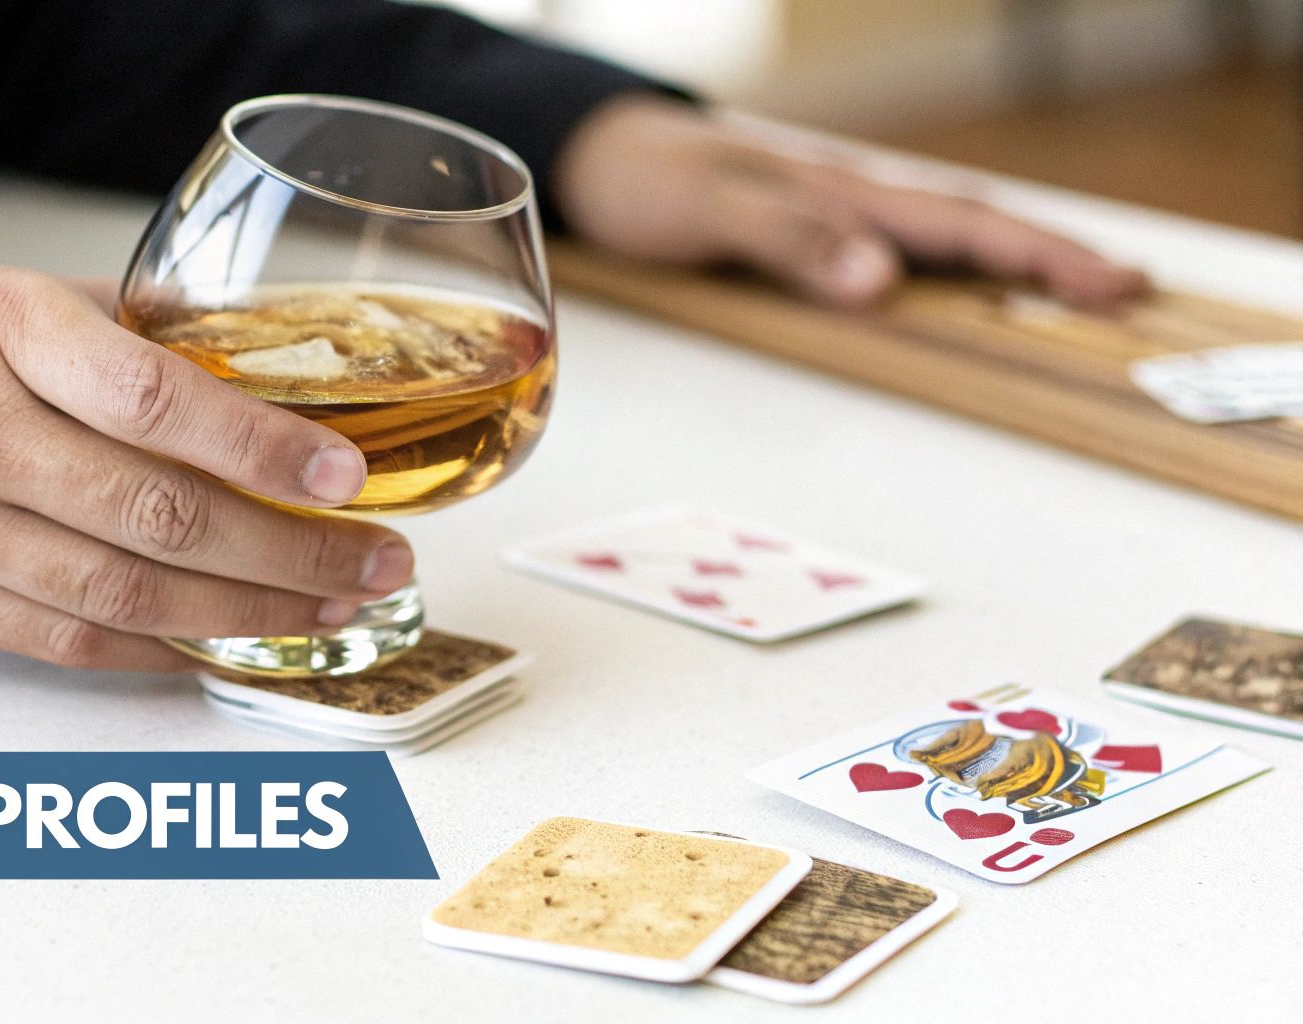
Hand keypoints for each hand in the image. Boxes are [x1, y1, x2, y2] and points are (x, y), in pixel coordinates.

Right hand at [0, 267, 413, 671]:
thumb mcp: (34, 300)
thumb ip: (150, 341)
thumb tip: (299, 398)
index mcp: (2, 329)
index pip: (150, 399)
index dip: (260, 448)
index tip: (346, 478)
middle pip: (153, 514)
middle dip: (287, 551)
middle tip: (374, 564)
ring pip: (124, 594)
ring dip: (247, 611)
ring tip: (329, 608)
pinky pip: (74, 641)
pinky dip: (168, 649)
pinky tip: (238, 638)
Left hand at [553, 93, 1147, 308]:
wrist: (595, 155)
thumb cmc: (645, 178)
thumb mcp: (706, 210)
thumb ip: (790, 241)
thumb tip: (881, 283)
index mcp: (839, 191)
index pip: (962, 224)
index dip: (1041, 254)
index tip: (1112, 284)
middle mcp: (849, 200)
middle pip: (972, 227)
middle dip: (1053, 257)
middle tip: (1128, 293)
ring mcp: (832, 215)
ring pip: (943, 237)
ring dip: (1011, 263)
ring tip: (1078, 291)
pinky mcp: (807, 235)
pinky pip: (900, 251)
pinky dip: (951, 270)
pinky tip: (963, 291)